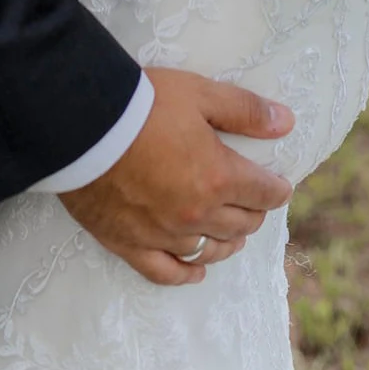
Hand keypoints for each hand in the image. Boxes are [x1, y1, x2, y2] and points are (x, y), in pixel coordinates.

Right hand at [58, 66, 295, 286]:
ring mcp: (163, 234)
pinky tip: (197, 272)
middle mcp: (196, 214)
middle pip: (240, 224)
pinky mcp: (130, 245)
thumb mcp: (200, 94)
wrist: (83, 125)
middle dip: (254, 213)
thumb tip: (286, 123)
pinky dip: (186, 275)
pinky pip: (165, 272)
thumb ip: (245, 110)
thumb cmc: (143, 104)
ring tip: (234, 236)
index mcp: (218, 177)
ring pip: (209, 251)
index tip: (280, 186)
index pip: (262, 193)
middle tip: (255, 203)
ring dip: (228, 243)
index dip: (276, 189)